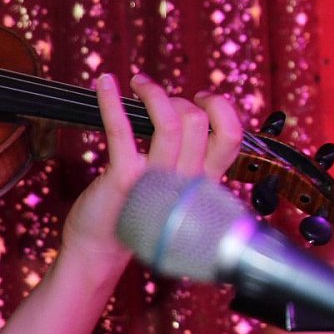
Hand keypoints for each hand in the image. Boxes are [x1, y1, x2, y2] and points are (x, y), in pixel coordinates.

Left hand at [59, 72, 243, 283]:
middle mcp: (187, 179)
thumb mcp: (176, 188)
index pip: (232, 136)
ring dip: (153, 93)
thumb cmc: (135, 214)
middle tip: (158, 98)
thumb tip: (188, 115)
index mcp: (203, 180)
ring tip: (138, 83)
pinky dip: (111, 101)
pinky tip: (105, 83)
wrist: (101, 250)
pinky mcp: (125, 177)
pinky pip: (122, 130)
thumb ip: (188, 160)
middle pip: (199, 121)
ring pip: (172, 122)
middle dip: (178, 98)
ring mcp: (157, 178)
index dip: (221, 108)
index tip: (202, 98)